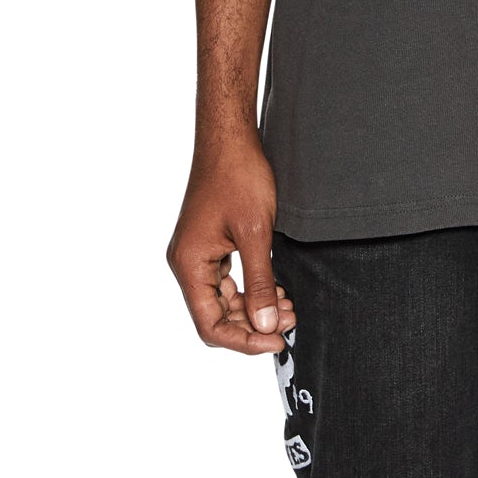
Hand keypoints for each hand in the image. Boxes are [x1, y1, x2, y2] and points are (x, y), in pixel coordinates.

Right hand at [167, 131, 297, 354]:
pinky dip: (249, 288)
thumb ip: (261, 282)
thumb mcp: (256, 233)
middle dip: (253, 323)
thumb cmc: (239, 177)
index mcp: (189, 265)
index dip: (244, 340)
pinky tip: (276, 288)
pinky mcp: (209, 244)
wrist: (230, 137)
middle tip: (290, 321)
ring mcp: (196, 254)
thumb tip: (267, 326)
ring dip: (253, 307)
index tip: (276, 341)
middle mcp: (187, 264)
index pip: (210, 324)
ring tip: (288, 306)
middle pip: (215, 315)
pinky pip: (226, 280)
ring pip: (222, 299)